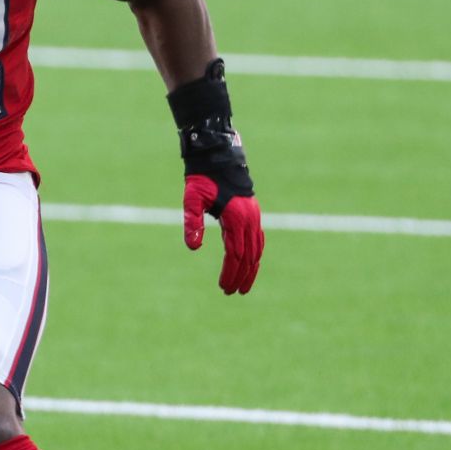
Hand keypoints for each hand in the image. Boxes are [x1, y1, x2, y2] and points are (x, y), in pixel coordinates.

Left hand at [184, 166, 262, 295]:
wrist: (217, 157)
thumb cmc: (202, 178)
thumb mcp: (192, 199)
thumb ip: (192, 222)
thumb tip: (193, 247)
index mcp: (236, 218)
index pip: (235, 254)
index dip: (230, 272)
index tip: (224, 287)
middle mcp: (250, 219)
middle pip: (249, 256)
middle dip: (241, 276)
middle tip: (231, 292)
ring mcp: (254, 216)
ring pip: (257, 250)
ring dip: (251, 269)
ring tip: (243, 286)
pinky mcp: (253, 213)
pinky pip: (258, 240)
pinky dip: (255, 255)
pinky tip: (250, 264)